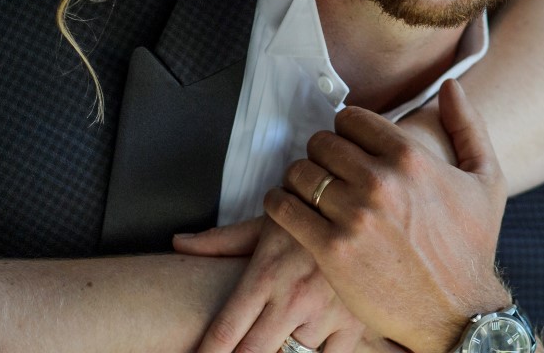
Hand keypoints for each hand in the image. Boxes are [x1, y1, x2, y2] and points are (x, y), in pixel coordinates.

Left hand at [174, 216, 365, 352]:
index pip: (225, 331)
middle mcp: (292, 297)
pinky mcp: (354, 322)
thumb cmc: (310, 213)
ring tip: (279, 340)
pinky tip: (308, 350)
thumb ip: (222, 241)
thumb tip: (178, 243)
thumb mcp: (266, 222)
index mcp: (265, 274)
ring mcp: (325, 312)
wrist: (365, 204)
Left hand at [264, 80, 510, 352]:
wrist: (460, 314)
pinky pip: (284, 209)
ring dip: (299, 177)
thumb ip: (468, 125)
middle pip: (322, 142)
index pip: (350, 118)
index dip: (344, 128)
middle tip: (326, 168)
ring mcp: (354, 216)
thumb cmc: (473, 246)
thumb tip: (451, 85)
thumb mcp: (487, 180)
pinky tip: (287, 206)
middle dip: (321, 152)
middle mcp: (380, 181)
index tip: (346, 143)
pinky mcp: (332, 250)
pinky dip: (278, 203)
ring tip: (307, 188)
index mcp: (411, 157)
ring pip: (300, 172)